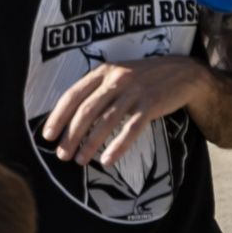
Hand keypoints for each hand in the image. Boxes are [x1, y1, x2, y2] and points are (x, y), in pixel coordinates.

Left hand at [42, 56, 208, 168]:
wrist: (183, 73)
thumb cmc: (142, 79)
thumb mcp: (116, 76)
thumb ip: (95, 91)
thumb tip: (69, 119)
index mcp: (101, 72)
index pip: (72, 95)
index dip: (58, 116)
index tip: (48, 136)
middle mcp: (115, 79)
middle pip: (86, 110)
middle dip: (71, 135)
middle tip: (62, 155)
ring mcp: (134, 91)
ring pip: (106, 121)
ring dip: (90, 144)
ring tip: (80, 160)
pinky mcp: (151, 104)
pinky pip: (131, 128)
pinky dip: (118, 146)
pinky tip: (107, 160)